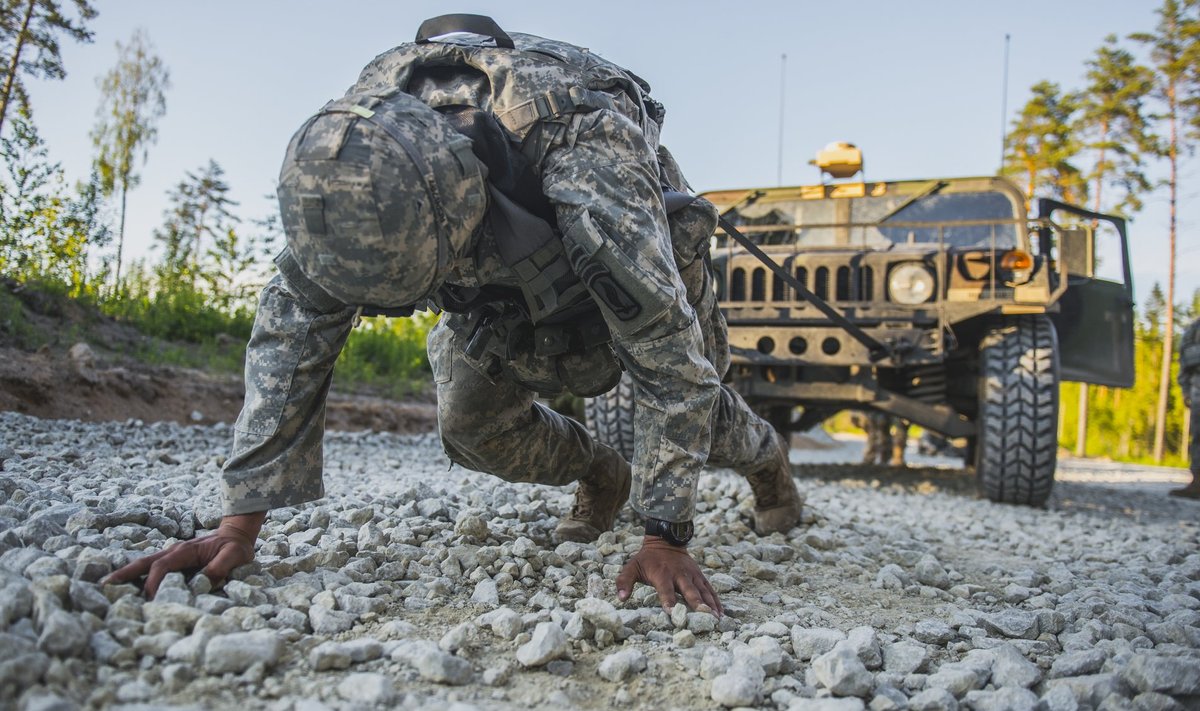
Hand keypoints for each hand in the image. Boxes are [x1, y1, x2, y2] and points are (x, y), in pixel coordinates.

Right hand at [104, 511, 265, 598]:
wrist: (236, 536)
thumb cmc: (236, 547)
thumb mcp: (235, 556)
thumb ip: (221, 567)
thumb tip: (202, 582)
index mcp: (186, 551)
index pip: (163, 566)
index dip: (154, 581)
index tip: (150, 597)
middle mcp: (174, 552)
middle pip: (145, 563)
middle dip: (125, 574)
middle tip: (105, 586)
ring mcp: (172, 557)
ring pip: (145, 565)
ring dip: (127, 576)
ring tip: (106, 588)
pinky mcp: (174, 563)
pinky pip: (152, 570)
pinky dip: (138, 578)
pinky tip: (127, 589)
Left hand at [615, 536, 722, 616]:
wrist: (666, 539)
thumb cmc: (647, 558)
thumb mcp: (632, 566)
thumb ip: (624, 581)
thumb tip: (621, 598)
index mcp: (662, 574)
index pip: (665, 589)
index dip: (668, 600)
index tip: (672, 612)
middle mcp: (679, 575)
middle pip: (689, 590)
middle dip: (696, 603)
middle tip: (704, 616)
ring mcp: (691, 574)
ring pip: (703, 590)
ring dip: (710, 604)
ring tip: (717, 619)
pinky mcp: (699, 575)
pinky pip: (709, 589)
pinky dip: (716, 600)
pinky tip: (721, 612)